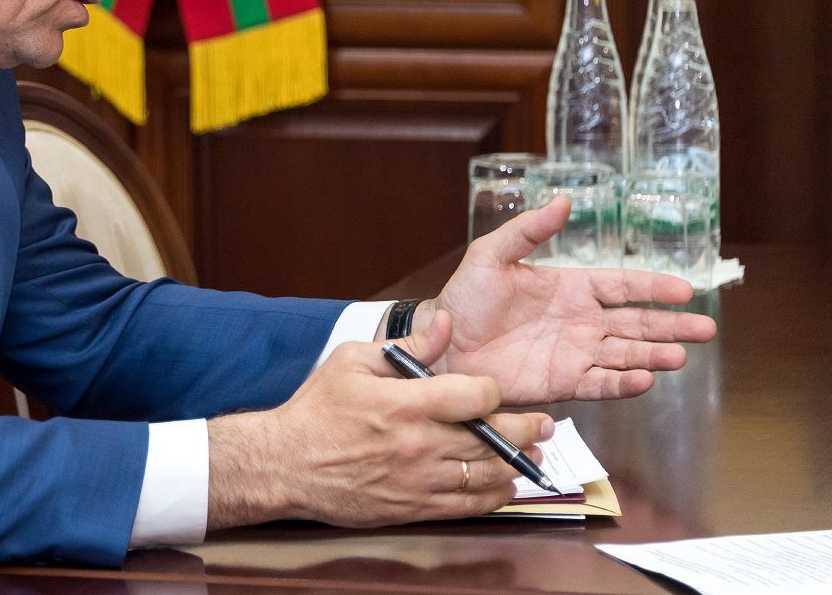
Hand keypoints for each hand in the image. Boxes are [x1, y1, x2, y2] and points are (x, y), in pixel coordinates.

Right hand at [207, 311, 552, 530]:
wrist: (287, 463)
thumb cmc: (317, 409)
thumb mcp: (352, 360)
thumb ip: (405, 345)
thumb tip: (444, 324)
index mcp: (405, 403)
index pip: (474, 396)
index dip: (493, 391)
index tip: (492, 390)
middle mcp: (419, 444)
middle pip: (492, 439)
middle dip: (526, 430)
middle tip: (544, 423)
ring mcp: (419, 480)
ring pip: (487, 475)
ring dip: (516, 465)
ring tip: (532, 455)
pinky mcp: (414, 507)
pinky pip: (467, 506)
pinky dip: (493, 497)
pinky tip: (504, 486)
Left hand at [432, 197, 717, 404]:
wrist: (442, 344)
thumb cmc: (465, 297)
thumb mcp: (491, 255)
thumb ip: (528, 230)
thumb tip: (563, 200)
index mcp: (569, 288)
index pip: (622, 285)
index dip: (653, 287)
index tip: (686, 290)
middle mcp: (580, 321)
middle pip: (636, 323)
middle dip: (671, 325)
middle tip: (706, 329)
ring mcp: (575, 353)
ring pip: (626, 355)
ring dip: (654, 355)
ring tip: (680, 355)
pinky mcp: (563, 382)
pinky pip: (601, 384)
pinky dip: (623, 384)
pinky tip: (645, 380)